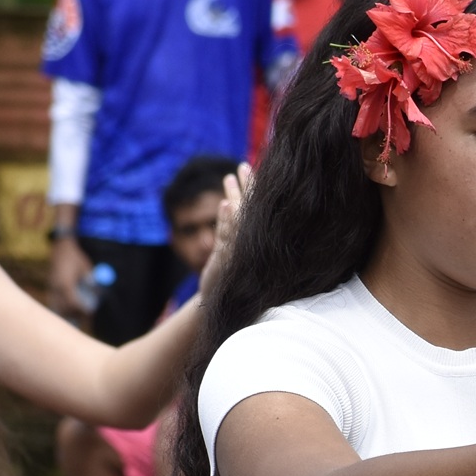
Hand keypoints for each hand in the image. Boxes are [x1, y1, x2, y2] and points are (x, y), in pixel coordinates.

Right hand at [48, 235, 91, 319]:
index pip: (73, 303)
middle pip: (64, 308)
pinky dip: (59, 307)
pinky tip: (65, 311)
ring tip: (76, 317)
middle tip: (85, 316)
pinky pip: (53, 301)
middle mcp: (56, 287)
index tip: (90, 312)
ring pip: (56, 306)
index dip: (82, 310)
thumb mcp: (86, 268)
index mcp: (65, 283)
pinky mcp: (49, 285)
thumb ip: (90, 282)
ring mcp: (51, 286)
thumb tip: (96, 295)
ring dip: (66, 313)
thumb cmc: (76, 257)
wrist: (61, 247)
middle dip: (74, 314)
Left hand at [200, 164, 250, 292]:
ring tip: (230, 176)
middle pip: (249, 211)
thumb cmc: (228, 282)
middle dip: (247, 188)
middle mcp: (248, 247)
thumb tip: (226, 203)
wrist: (220, 309)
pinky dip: (226, 221)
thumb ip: (227, 229)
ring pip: (238, 221)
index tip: (251, 169)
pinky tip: (225, 204)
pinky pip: (227, 238)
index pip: (255, 211)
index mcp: (253, 244)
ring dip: (235, 198)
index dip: (254, 190)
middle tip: (244, 166)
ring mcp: (237, 254)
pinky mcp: (225, 263)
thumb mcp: (230, 256)